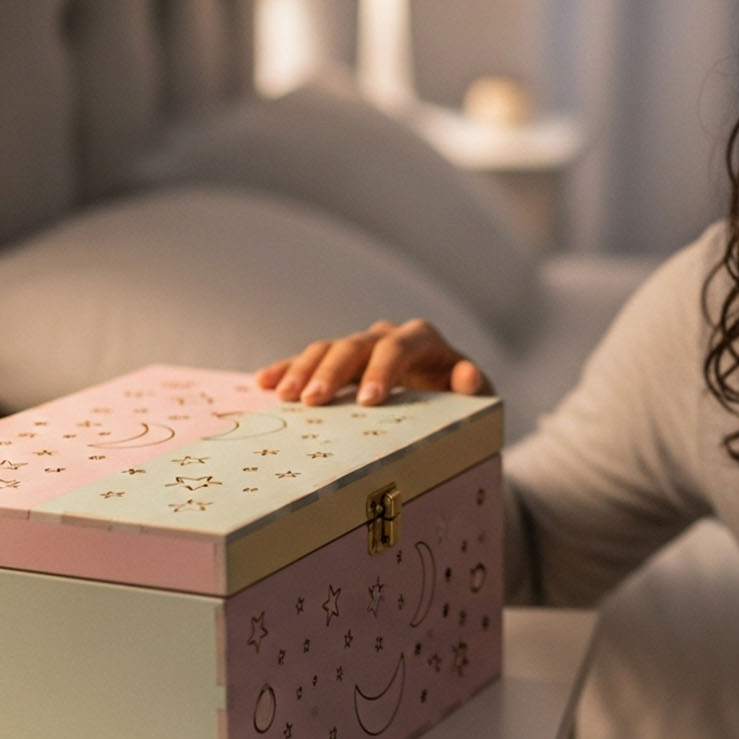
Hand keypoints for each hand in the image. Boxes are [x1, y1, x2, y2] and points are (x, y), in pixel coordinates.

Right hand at [255, 319, 494, 406]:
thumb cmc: (460, 398)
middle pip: (354, 345)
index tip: (368, 401)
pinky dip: (287, 369)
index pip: (398, 347)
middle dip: (332, 372)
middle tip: (313, 401)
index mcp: (420, 339)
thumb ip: (474, 386)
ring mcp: (360, 347)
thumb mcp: (474, 395)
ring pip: (327, 349)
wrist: (445, 395)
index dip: (382, 371)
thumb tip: (468, 376)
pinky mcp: (340, 362)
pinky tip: (264, 382)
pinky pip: (309, 361)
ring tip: (284, 396)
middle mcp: (386, 336)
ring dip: (303, 370)